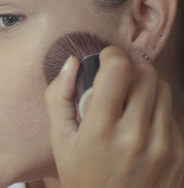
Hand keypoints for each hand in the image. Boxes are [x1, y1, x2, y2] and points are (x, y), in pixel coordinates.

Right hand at [45, 46, 183, 187]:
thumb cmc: (81, 176)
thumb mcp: (59, 140)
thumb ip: (58, 97)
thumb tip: (71, 62)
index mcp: (101, 130)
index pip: (118, 69)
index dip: (111, 55)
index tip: (104, 60)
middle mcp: (136, 136)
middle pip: (145, 72)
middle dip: (129, 67)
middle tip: (114, 79)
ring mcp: (163, 145)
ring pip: (162, 88)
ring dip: (144, 85)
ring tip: (127, 101)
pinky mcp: (180, 153)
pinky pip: (171, 111)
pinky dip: (154, 107)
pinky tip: (139, 123)